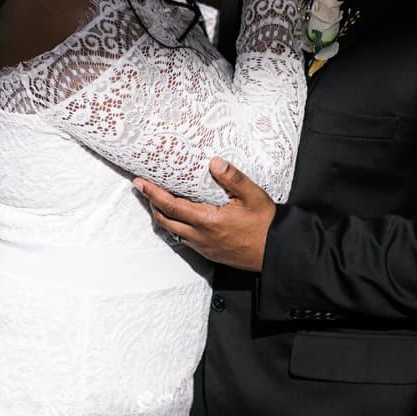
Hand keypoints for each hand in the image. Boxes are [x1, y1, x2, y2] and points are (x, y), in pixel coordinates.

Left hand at [133, 159, 274, 271]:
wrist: (277, 252)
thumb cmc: (266, 224)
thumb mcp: (253, 195)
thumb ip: (233, 178)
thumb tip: (215, 162)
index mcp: (208, 221)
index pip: (171, 206)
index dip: (152, 193)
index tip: (139, 183)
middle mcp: (201, 237)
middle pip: (165, 220)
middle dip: (151, 203)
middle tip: (144, 188)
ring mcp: (204, 247)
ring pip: (173, 231)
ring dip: (163, 216)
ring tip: (159, 200)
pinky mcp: (209, 253)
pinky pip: (185, 239)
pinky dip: (176, 226)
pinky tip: (181, 217)